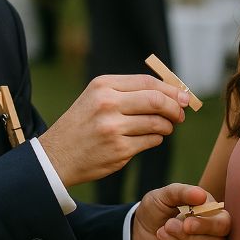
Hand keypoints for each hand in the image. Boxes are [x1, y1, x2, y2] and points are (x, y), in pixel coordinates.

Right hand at [39, 75, 188, 185]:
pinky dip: (156, 139)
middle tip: (181, 114)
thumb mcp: (96, 98)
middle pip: (156, 100)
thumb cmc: (82, 125)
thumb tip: (171, 93)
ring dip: (167, 126)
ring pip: (157, 123)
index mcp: (103, 86)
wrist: (56, 157)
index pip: (147, 82)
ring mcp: (113, 128)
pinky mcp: (119, 150)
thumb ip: (128, 92)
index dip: (171, 89)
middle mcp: (107, 104)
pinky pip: (151, 141)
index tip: (183, 96)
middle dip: (175, 107)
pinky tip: (150, 138)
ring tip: (164, 127)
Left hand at [132, 183, 230, 239]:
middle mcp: (213, 234)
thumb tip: (202, 195)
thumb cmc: (157, 208)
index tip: (186, 223)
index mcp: (212, 213)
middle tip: (168, 225)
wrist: (139, 229)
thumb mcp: (164, 195)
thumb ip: (182, 192)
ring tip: (161, 231)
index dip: (207, 226)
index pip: (224, 224)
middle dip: (190, 237)